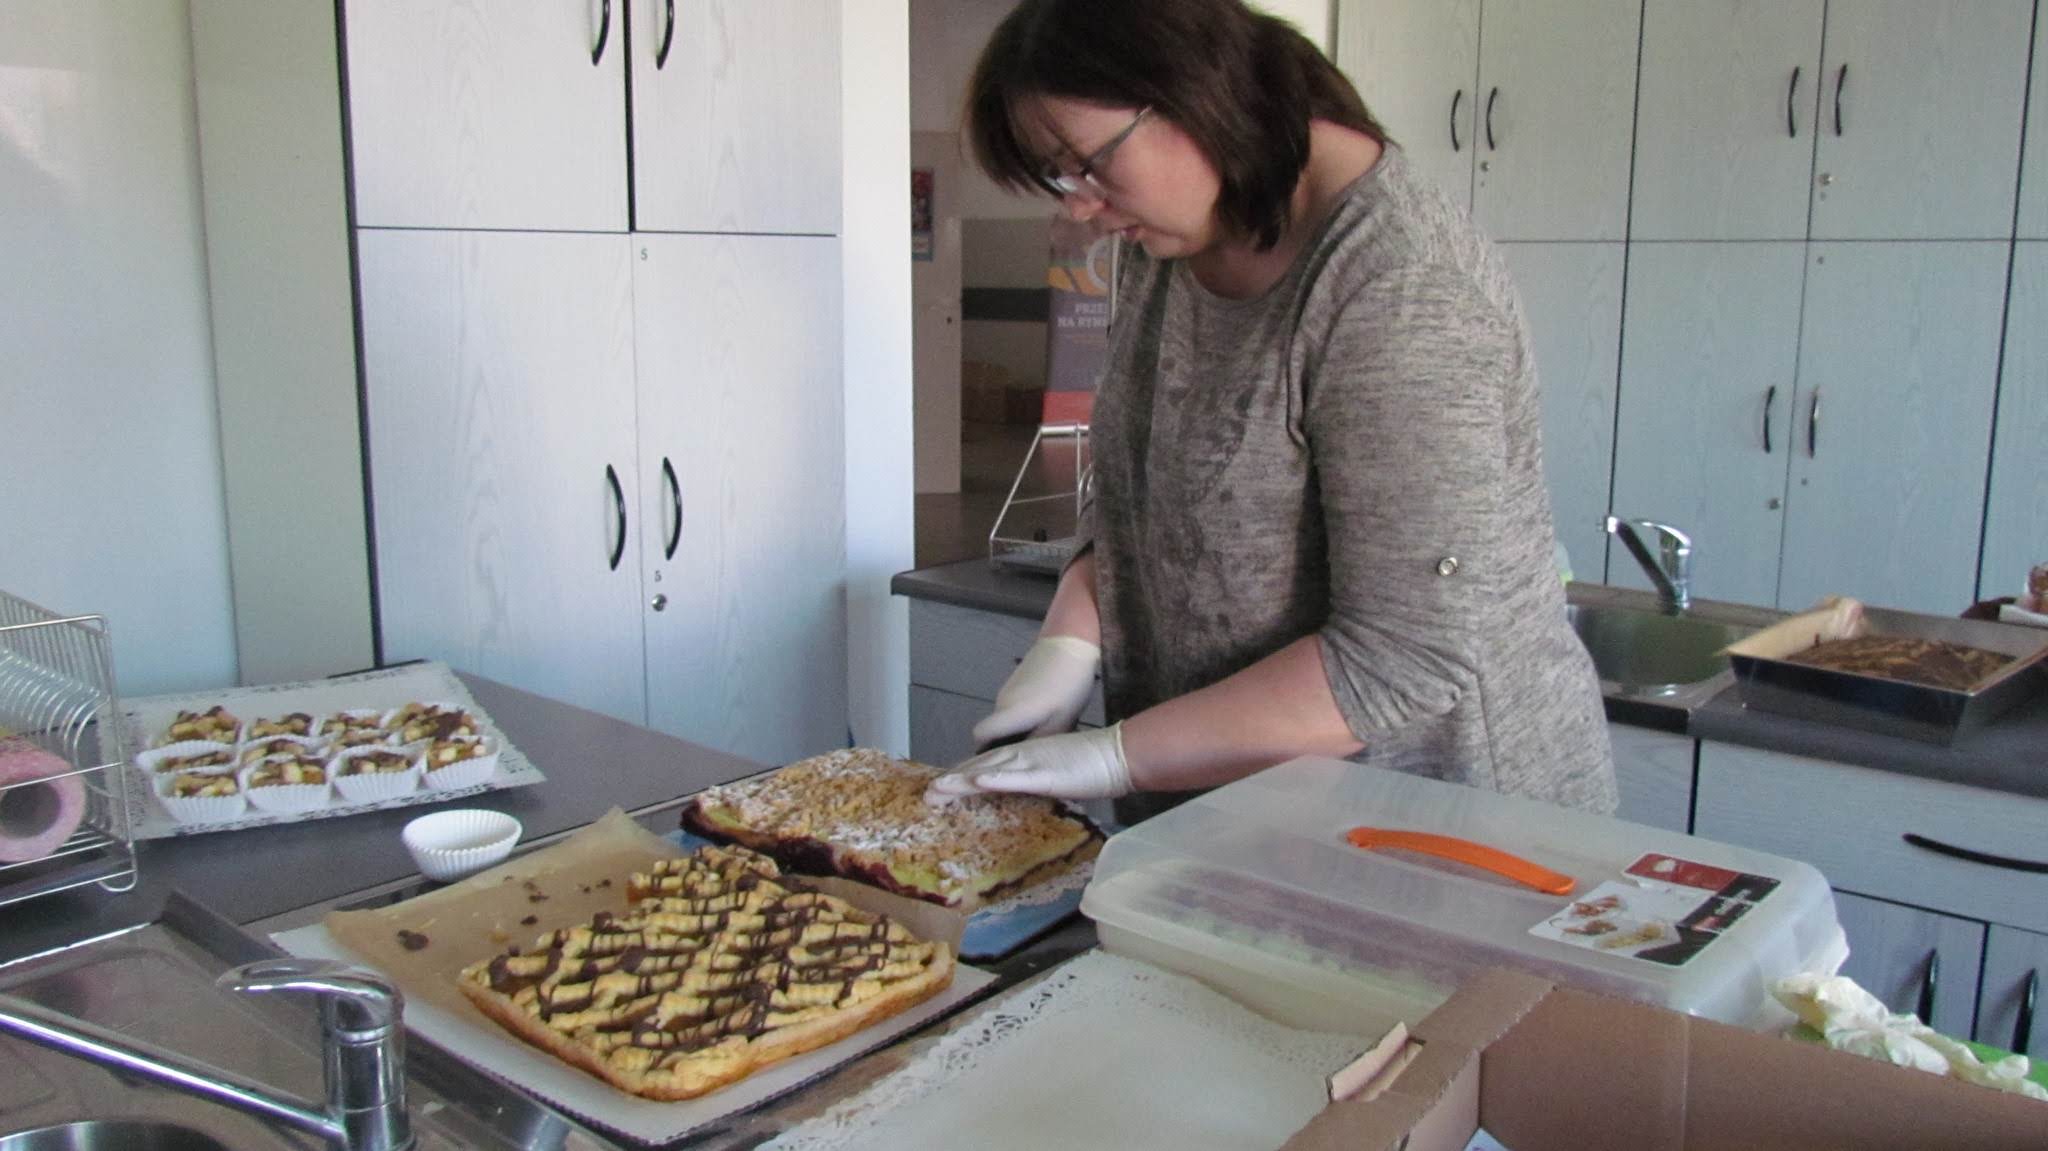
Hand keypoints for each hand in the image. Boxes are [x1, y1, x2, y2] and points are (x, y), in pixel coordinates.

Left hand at [925, 724, 1131, 802]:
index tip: (940, 787)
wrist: (1117, 753)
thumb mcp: (1055, 774)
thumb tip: (1023, 791)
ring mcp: (1031, 763)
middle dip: (951, 781)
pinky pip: (1017, 778)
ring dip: (961, 781)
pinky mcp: (1045, 773)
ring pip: (989, 772)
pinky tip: (976, 783)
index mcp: (1023, 757)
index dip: (960, 777)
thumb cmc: (1091, 766)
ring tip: (937, 789)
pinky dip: (995, 780)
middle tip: (926, 794)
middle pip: (979, 769)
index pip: (984, 767)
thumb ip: (1035, 780)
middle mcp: (1021, 756)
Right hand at [972, 635, 1100, 749]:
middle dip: (1006, 745)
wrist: (1069, 644)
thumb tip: (1028, 761)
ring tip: (1043, 736)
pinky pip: (1012, 708)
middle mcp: (1002, 703)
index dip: (983, 751)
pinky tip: (1046, 717)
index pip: (979, 736)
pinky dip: (1022, 718)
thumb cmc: (1068, 686)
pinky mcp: (1015, 683)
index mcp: (1011, 714)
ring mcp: (1007, 691)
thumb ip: (1040, 743)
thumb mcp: (1061, 722)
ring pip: (1004, 720)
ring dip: (1017, 731)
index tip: (999, 762)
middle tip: (1029, 757)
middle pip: (993, 732)